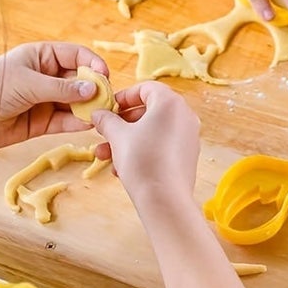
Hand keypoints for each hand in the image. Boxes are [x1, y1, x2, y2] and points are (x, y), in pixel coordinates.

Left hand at [0, 43, 107, 154]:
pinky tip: (87, 124)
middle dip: (95, 88)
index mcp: (42, 57)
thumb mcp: (28, 82)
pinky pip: (65, 121)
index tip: (103, 75)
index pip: (76, 55)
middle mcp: (47, 77)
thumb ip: (62, 88)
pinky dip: (77, 123)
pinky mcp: (41, 123)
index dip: (92, 63)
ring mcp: (45, 100)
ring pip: (75, 102)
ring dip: (89, 107)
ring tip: (101, 113)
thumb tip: (93, 89)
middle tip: (107, 98)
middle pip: (80, 80)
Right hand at [90, 82, 201, 213]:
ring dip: (127, 140)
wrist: (165, 199)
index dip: (123, 97)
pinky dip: (142, 151)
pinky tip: (121, 169)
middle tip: (104, 133)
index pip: (145, 88)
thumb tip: (98, 114)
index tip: (107, 109)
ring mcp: (189, 135)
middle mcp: (184, 115)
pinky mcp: (188, 154)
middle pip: (148, 110)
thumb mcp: (118, 137)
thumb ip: (107, 121)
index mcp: (170, 103)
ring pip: (152, 131)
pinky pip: (161, 145)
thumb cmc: (142, 161)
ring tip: (105, 156)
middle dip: (121, 123)